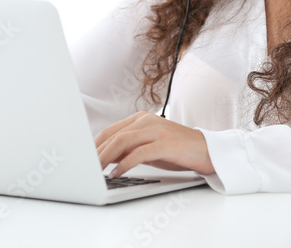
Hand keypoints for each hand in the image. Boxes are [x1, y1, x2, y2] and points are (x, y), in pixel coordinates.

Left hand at [95, 111, 214, 177]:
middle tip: (85, 168)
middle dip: (96, 153)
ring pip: (123, 141)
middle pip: (114, 135)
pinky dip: (125, 164)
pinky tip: (117, 173)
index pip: (111, 130)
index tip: (83, 159)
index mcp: (141, 119)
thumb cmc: (176, 150)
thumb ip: (129, 149)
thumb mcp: (149, 148)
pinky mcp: (166, 143)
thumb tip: (105, 159)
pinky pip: (140, 153)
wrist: (207, 150)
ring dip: (106, 157)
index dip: (94, 145)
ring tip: (97, 171)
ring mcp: (157, 130)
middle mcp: (147, 121)